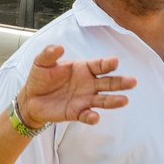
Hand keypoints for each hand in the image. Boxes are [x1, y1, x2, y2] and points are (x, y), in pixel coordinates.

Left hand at [18, 45, 136, 128]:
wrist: (30, 99)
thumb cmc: (40, 78)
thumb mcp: (42, 62)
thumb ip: (50, 54)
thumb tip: (60, 47)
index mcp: (83, 69)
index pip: (99, 65)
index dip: (107, 64)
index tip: (115, 62)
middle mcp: (88, 84)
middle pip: (108, 83)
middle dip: (120, 83)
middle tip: (133, 82)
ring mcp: (84, 99)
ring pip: (103, 100)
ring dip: (114, 101)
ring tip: (124, 101)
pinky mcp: (77, 113)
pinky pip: (87, 115)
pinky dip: (92, 117)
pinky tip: (95, 116)